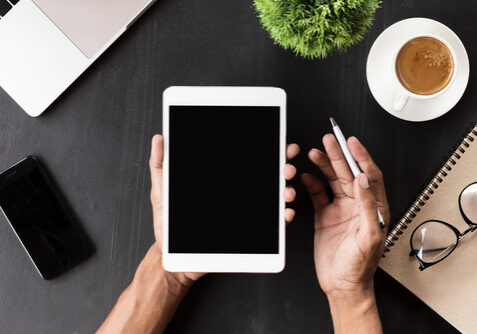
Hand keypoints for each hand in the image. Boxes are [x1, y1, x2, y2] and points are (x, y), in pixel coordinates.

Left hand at [149, 135, 299, 286]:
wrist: (171, 256)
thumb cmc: (168, 224)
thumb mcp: (162, 190)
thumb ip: (161, 164)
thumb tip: (159, 138)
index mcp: (222, 182)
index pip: (248, 161)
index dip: (267, 149)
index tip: (279, 141)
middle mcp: (236, 195)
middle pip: (267, 176)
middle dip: (283, 167)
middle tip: (286, 165)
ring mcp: (245, 213)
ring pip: (273, 198)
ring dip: (286, 191)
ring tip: (286, 191)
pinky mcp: (248, 235)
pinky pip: (270, 227)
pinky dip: (282, 219)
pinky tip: (284, 213)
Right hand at [301, 134, 389, 297]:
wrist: (342, 284)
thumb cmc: (360, 266)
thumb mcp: (369, 236)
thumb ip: (367, 207)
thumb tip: (363, 180)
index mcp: (374, 208)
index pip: (369, 175)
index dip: (361, 156)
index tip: (351, 142)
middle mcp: (358, 205)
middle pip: (349, 173)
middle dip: (339, 155)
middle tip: (329, 140)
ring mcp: (341, 209)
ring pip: (333, 180)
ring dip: (324, 166)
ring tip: (314, 153)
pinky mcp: (326, 216)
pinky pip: (318, 194)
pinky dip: (311, 184)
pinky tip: (306, 177)